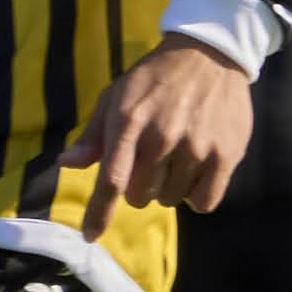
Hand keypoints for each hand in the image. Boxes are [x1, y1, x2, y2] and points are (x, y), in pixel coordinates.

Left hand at [59, 36, 253, 237]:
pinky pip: (204, 202)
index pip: (111, 180)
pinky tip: (196, 170)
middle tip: (151, 160)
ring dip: (169, 188)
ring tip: (176, 157)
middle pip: (140, 197)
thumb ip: (93, 135)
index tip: (90, 236)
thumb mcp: (115, 97)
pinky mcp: (226, 155)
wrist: (209, 55)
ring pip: (172, 200)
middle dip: (140, 187)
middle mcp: (162, 137)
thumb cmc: (154, 80)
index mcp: (129, 122)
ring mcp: (195, 147)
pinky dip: (197, 195)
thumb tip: (66, 163)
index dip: (99, 213)